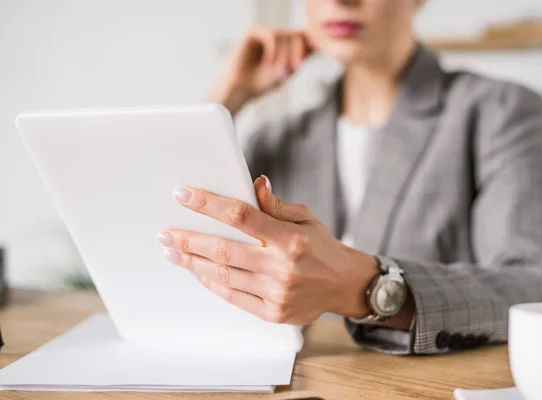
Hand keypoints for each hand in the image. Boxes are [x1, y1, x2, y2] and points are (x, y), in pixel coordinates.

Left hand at [157, 176, 377, 324]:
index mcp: (291, 238)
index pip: (241, 216)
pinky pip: (234, 298)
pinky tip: (197, 272)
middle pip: (224, 250)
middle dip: (189, 240)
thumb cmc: (322, 247)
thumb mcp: (306, 218)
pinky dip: (212, 284)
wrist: (344, 284)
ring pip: (224, 276)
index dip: (209, 204)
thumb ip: (276, 205)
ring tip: (173, 252)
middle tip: (166, 233)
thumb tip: (254, 183)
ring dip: (193, 263)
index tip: (184, 195)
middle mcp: (282, 267)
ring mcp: (277, 293)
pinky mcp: (273, 313)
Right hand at [207, 28, 314, 115]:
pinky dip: (274, 52)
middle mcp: (275, 36)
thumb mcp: (287, 70)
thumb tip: (318, 43)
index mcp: (284, 45)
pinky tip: (268, 64)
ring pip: (285, 36)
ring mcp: (264, 32)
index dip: (309, 45)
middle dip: (297, 54)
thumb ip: (301, 56)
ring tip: (278, 74)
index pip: (304, 37)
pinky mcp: (252, 31)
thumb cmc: (261, 83)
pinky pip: (272, 36)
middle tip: (293, 70)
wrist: (239, 90)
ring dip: (284, 57)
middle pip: (297, 35)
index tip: (309, 57)